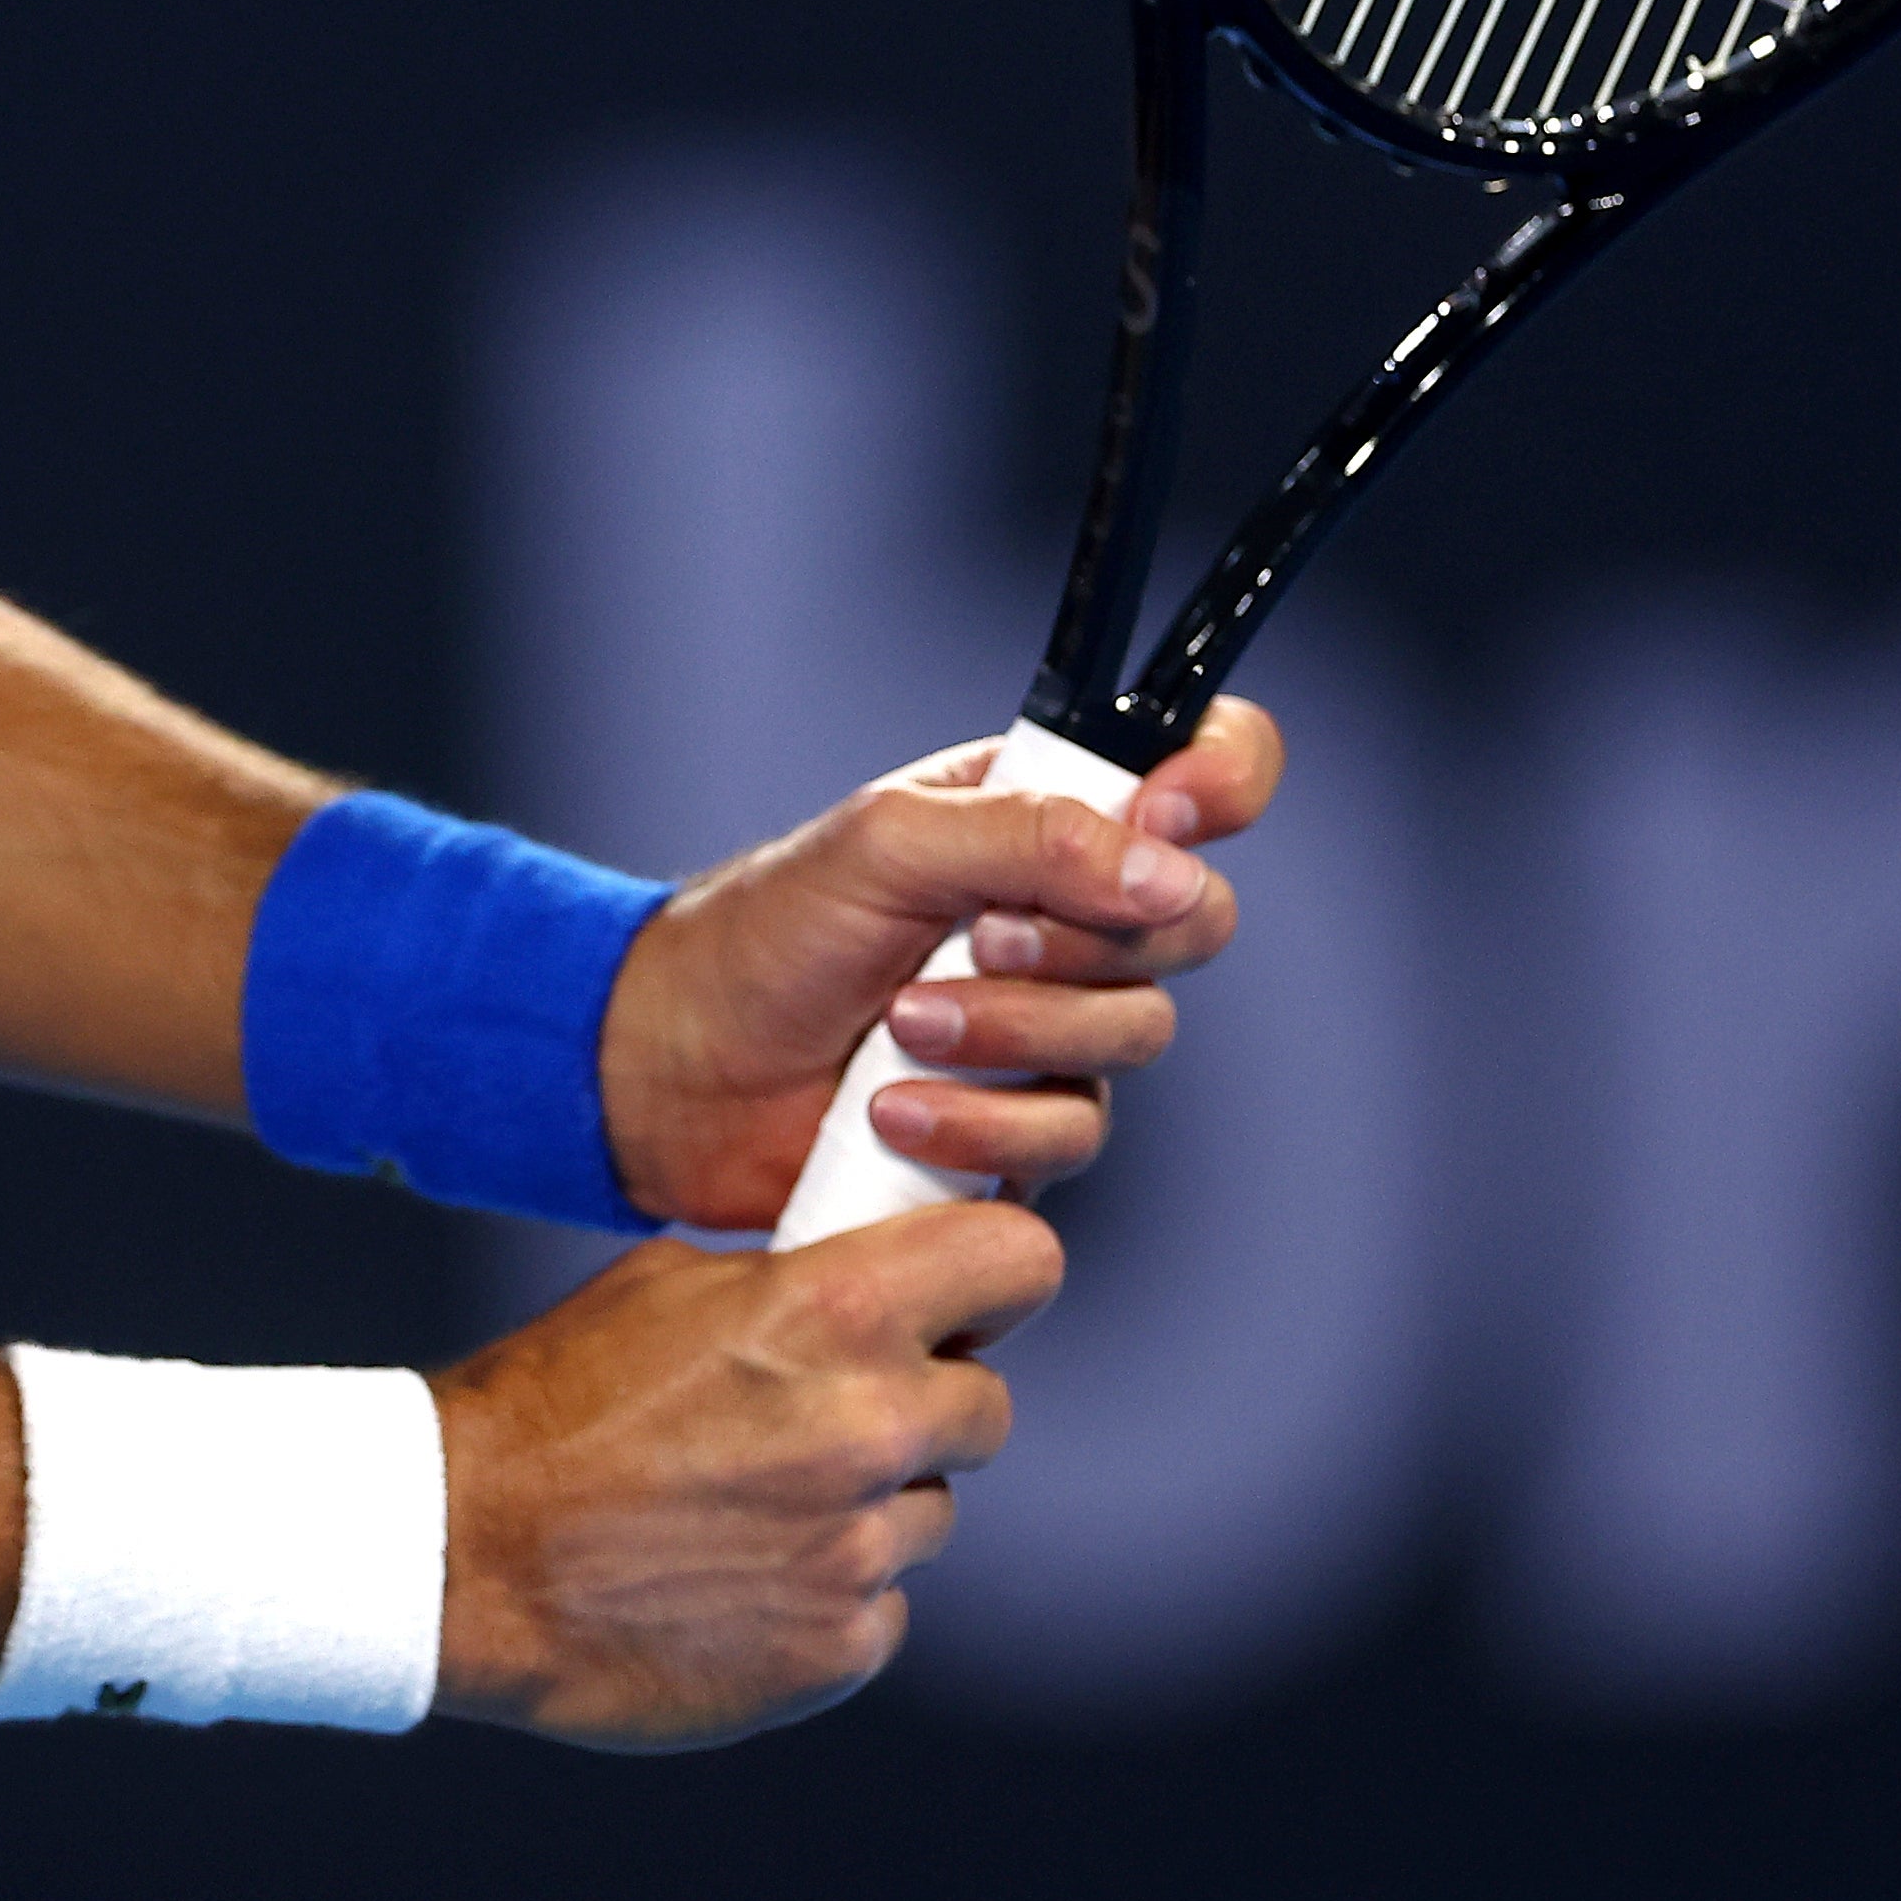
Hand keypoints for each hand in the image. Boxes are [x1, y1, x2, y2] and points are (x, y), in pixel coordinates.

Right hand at [432, 1202, 1060, 1744]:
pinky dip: (826, 1591)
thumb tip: (865, 1292)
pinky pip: (880, 1604)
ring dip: (865, 1503)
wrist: (459, 1552)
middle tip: (822, 1415)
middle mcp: (869, 1427)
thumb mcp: (660, 1288)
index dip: (994, 1276)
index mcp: (833, 1313)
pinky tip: (735, 1574)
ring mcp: (861, 1549)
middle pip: (985, 1406)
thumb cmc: (547, 1408)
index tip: (966, 1296)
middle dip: (919, 1404)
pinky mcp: (841, 1648)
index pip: (1017, 1264)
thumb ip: (788, 1287)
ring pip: (928, 1511)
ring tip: (748, 1504)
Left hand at [591, 696, 1284, 1230]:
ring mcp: (1054, 1024)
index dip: (1220, 782)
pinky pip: (1071, 1132)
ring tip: (901, 1024)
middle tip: (978, 937)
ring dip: (1014, 1033)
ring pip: (1137, 1035)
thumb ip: (1031, 836)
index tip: (1167, 814)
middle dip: (1084, 941)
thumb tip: (1167, 866)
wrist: (680, 1068)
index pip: (1200, 768)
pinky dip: (980, 1120)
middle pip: (1192, 921)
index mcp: (1045, 814)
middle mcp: (1068, 914)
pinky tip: (892, 1107)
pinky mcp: (1024, 1122)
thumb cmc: (767, 932)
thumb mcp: (888, 844)